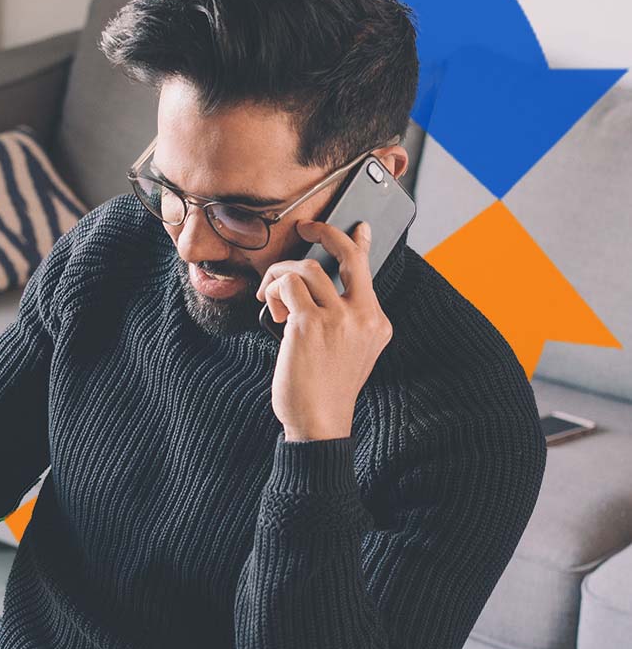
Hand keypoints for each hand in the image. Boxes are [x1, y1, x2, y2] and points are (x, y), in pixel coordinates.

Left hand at [256, 221, 392, 441]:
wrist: (319, 422)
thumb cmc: (325, 388)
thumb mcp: (349, 352)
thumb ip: (343, 320)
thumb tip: (314, 286)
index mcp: (377, 323)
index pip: (369, 271)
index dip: (360, 243)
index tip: (359, 226)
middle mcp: (364, 317)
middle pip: (348, 255)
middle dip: (325, 232)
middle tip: (306, 228)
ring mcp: (339, 319)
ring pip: (308, 267)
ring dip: (281, 274)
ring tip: (272, 295)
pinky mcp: (310, 324)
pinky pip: (287, 285)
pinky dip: (274, 290)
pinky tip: (271, 308)